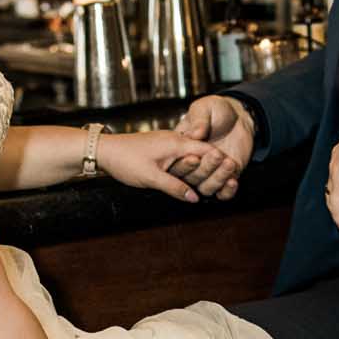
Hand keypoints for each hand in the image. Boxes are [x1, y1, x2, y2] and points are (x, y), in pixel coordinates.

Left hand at [97, 128, 237, 204]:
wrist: (104, 150)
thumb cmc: (125, 161)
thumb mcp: (151, 177)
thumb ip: (175, 187)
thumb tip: (195, 199)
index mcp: (176, 143)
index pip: (207, 151)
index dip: (221, 162)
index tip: (234, 173)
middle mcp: (175, 140)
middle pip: (203, 152)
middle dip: (216, 165)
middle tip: (231, 177)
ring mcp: (168, 143)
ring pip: (193, 153)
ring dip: (204, 165)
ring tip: (217, 178)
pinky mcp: (161, 147)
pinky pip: (182, 155)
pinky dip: (191, 164)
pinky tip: (194, 174)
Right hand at [172, 95, 255, 199]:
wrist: (239, 118)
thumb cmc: (217, 111)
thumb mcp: (205, 108)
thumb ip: (199, 119)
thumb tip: (194, 134)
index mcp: (182, 149)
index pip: (177, 163)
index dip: (185, 164)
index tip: (194, 157)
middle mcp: (193, 165)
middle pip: (192, 177)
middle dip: (205, 168)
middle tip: (216, 154)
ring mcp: (208, 174)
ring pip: (207, 187)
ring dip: (218, 178)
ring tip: (229, 162)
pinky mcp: (224, 179)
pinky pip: (222, 194)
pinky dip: (227, 191)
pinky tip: (233, 181)